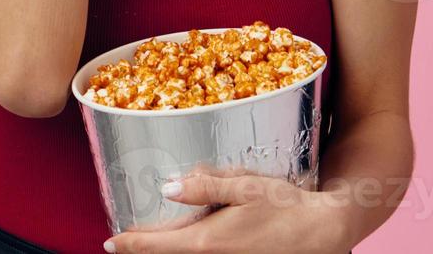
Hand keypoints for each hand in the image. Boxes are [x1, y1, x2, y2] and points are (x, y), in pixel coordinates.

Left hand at [104, 170, 351, 253]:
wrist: (323, 232)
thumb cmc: (286, 207)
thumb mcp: (245, 186)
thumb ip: (205, 187)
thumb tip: (168, 188)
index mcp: (208, 242)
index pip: (157, 246)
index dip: (130, 244)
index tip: (110, 243)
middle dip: (144, 249)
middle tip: (123, 242)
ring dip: (166, 250)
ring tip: (149, 241)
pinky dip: (187, 251)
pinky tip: (187, 242)